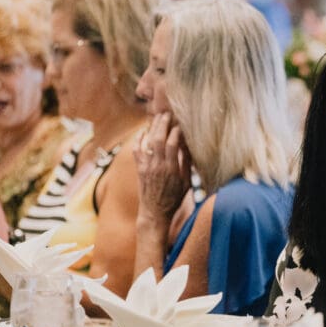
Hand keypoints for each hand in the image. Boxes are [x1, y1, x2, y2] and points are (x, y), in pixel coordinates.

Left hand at [133, 112, 190, 227]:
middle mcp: (158, 166)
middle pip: (158, 139)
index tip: (181, 124)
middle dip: (163, 124)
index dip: (176, 131)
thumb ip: (186, 164)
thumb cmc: (174, 199)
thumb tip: (188, 147)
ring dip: (153, 128)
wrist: (155, 213)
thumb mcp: (187, 183)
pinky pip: (137, 150)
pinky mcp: (140, 169)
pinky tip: (143, 131)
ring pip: (148, 142)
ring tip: (158, 117)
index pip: (173, 144)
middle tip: (167, 113)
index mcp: (172, 169)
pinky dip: (139, 139)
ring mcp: (147, 167)